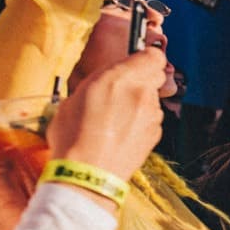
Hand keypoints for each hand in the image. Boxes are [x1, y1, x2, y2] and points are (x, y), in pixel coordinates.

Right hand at [46, 48, 165, 180]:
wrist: (88, 174)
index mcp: (120, 79)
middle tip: (121, 88)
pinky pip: (151, 119)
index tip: (135, 59)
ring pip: (152, 98)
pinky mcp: (155, 134)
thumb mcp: (75, 97)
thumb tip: (109, 79)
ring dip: (139, 102)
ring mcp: (152, 115)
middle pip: (154, 75)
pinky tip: (121, 133)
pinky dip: (140, 121)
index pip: (153, 55)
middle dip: (141, 78)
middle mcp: (142, 94)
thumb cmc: (74, 137)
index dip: (145, 56)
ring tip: (114, 117)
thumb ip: (101, 82)